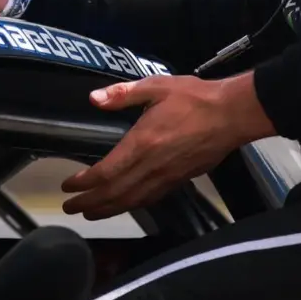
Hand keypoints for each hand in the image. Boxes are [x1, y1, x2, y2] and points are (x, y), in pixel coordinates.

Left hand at [61, 73, 275, 219]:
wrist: (232, 115)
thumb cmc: (194, 98)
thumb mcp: (157, 86)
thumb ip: (123, 93)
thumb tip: (94, 99)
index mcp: (142, 143)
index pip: (106, 172)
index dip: (84, 183)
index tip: (68, 186)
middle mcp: (151, 166)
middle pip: (115, 193)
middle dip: (90, 203)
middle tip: (71, 208)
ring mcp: (167, 177)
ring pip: (132, 201)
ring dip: (108, 209)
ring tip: (91, 213)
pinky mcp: (180, 180)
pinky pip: (150, 199)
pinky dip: (132, 205)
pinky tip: (125, 205)